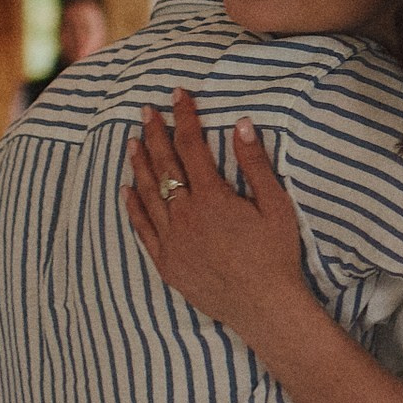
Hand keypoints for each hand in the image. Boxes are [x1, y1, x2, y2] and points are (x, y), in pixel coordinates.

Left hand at [123, 93, 314, 345]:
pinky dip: (133, 207)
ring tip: (132, 141)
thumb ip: (255, 163)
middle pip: (164, 165)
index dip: (185, 117)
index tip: (178, 96)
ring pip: (148, 194)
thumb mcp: (276, 204)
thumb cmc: (276, 254)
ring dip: (139, 164)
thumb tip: (242, 125)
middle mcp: (186, 215)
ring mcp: (172, 240)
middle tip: (146, 111)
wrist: (265, 307)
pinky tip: (126, 190)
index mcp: (212, 197)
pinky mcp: (167, 263)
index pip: (192, 146)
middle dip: (155, 133)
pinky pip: (143, 229)